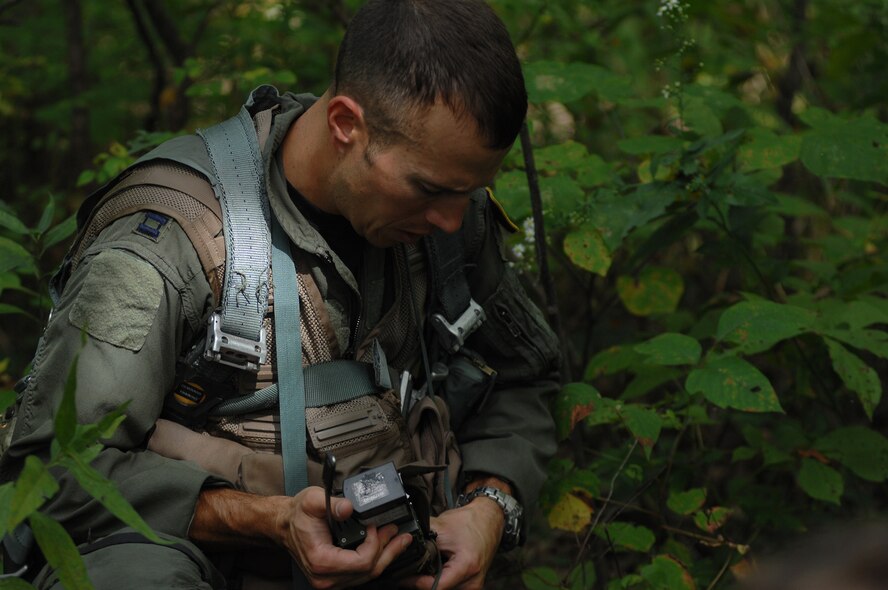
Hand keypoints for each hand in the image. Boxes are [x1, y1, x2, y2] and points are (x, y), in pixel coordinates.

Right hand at [190, 486, 412, 589]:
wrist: (284, 524)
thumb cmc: (297, 514)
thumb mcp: (312, 501)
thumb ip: (331, 504)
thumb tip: (349, 508)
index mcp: (322, 562)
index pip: (361, 562)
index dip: (375, 543)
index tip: (375, 525)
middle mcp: (326, 579)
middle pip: (369, 572)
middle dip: (389, 551)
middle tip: (402, 534)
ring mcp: (331, 582)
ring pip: (368, 576)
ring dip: (387, 557)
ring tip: (400, 540)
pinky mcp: (336, 578)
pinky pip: (362, 576)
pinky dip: (377, 562)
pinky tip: (388, 551)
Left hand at [401, 497, 503, 589]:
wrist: (488, 519)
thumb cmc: (470, 522)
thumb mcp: (442, 527)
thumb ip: (422, 539)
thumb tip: (402, 546)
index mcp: (467, 567)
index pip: (437, 586)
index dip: (417, 582)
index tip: (405, 577)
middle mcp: (473, 581)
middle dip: (423, 583)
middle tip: (411, 572)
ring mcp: (474, 585)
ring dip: (432, 582)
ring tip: (423, 570)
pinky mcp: (472, 584)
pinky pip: (452, 587)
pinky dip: (442, 580)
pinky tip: (435, 571)